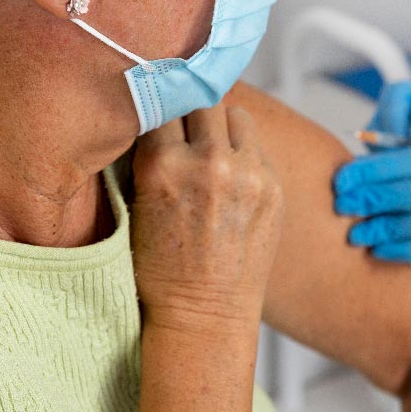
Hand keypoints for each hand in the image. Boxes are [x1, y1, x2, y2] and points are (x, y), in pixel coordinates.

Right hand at [131, 103, 283, 330]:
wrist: (204, 313)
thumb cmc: (160, 265)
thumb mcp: (137, 203)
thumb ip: (150, 155)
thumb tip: (158, 107)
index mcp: (163, 166)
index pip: (161, 99)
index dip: (158, 102)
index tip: (157, 102)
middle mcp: (209, 162)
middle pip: (202, 98)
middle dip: (191, 107)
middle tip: (184, 125)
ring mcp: (248, 173)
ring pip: (235, 113)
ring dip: (221, 122)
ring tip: (210, 144)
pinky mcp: (273, 185)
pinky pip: (256, 145)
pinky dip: (242, 150)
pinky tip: (230, 173)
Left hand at [334, 145, 410, 262]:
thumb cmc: (400, 177)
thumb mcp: (389, 158)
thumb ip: (369, 164)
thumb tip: (339, 178)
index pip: (400, 162)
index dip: (367, 172)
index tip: (338, 183)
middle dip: (373, 201)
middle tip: (341, 208)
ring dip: (385, 230)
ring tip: (354, 236)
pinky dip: (403, 251)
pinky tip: (375, 251)